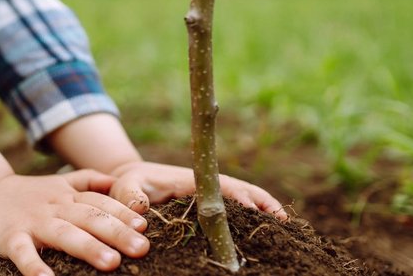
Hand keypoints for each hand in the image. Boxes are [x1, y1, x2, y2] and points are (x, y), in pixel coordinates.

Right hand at [0, 169, 149, 275]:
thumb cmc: (31, 194)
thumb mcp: (60, 182)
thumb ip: (88, 180)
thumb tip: (118, 182)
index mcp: (68, 196)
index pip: (100, 203)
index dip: (123, 214)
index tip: (144, 227)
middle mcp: (55, 207)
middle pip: (89, 217)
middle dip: (117, 232)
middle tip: (141, 249)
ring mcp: (33, 223)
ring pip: (63, 233)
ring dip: (87, 247)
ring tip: (111, 263)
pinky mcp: (11, 238)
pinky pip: (23, 253)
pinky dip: (34, 266)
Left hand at [108, 161, 287, 219]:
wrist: (131, 181)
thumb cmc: (129, 184)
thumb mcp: (125, 187)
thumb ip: (132, 197)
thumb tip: (141, 210)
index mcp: (190, 180)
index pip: (219, 187)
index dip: (237, 196)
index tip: (253, 209)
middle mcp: (206, 185)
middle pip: (242, 191)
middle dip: (263, 204)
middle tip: (284, 224)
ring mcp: (212, 195)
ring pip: (246, 199)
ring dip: (265, 210)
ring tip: (286, 229)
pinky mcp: (211, 206)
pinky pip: (238, 210)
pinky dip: (256, 216)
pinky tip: (270, 232)